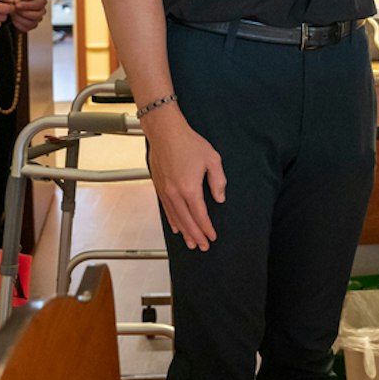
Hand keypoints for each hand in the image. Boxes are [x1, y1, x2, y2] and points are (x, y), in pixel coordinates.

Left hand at [9, 0, 47, 32]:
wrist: (21, 2)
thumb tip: (16, 1)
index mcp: (42, 1)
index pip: (37, 5)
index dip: (26, 6)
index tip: (16, 5)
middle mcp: (42, 11)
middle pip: (35, 16)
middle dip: (22, 13)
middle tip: (13, 10)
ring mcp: (38, 20)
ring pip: (30, 23)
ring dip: (19, 19)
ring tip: (13, 13)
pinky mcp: (32, 26)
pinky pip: (26, 28)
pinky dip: (18, 24)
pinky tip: (14, 18)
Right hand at [141, 109, 226, 250]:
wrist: (165, 133)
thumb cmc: (189, 143)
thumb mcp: (212, 159)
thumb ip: (218, 181)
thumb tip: (219, 198)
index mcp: (190, 189)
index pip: (200, 215)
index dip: (207, 228)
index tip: (213, 237)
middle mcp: (175, 193)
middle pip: (187, 221)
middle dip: (196, 235)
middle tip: (203, 247)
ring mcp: (165, 191)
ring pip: (175, 218)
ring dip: (184, 232)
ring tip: (191, 243)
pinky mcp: (159, 187)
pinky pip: (166, 209)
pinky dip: (172, 221)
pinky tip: (176, 228)